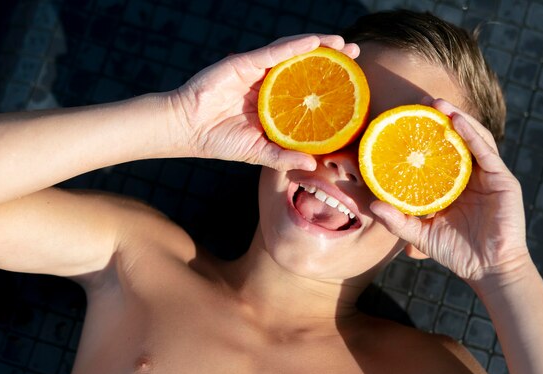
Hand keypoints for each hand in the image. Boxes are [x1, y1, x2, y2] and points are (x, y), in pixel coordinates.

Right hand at [173, 35, 358, 170]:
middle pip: (304, 64)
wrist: (186, 130)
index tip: (354, 81)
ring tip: (342, 44)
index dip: (329, 81)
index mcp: (273, 101)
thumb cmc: (219, 141)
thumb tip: (313, 164)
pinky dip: (293, 46)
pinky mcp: (243, 64)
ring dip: (318, 45)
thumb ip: (283, 157)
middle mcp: (268, 82)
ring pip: (292, 52)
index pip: (306, 87)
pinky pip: (272, 52)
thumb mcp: (257, 152)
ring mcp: (256, 71)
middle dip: (331, 56)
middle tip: (356, 52)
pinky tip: (313, 42)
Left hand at [370, 99, 529, 290]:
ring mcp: (487, 176)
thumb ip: (397, 220)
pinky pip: (486, 152)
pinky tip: (457, 122)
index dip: (423, 136)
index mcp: (450, 184)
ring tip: (438, 104)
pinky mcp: (502, 180)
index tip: (403, 119)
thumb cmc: (454, 252)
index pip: (436, 153)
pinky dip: (472, 135)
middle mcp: (469, 175)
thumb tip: (371, 205)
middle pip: (455, 140)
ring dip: (456, 119)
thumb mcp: (419, 234)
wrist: (487, 269)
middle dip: (440, 118)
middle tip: (421, 101)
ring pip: (472, 139)